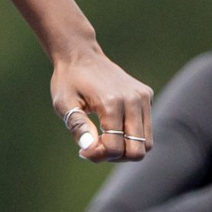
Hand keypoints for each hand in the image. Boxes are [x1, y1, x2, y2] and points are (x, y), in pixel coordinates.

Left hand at [52, 47, 152, 162]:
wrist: (81, 55)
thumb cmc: (69, 81)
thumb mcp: (64, 103)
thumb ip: (78, 126)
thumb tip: (89, 147)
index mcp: (112, 103)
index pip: (115, 147)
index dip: (98, 156)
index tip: (82, 151)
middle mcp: (133, 100)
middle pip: (137, 150)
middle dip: (115, 156)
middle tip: (95, 147)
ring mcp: (143, 97)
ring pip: (146, 142)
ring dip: (125, 149)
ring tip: (103, 139)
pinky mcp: (146, 96)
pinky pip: (146, 129)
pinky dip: (131, 136)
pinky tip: (111, 127)